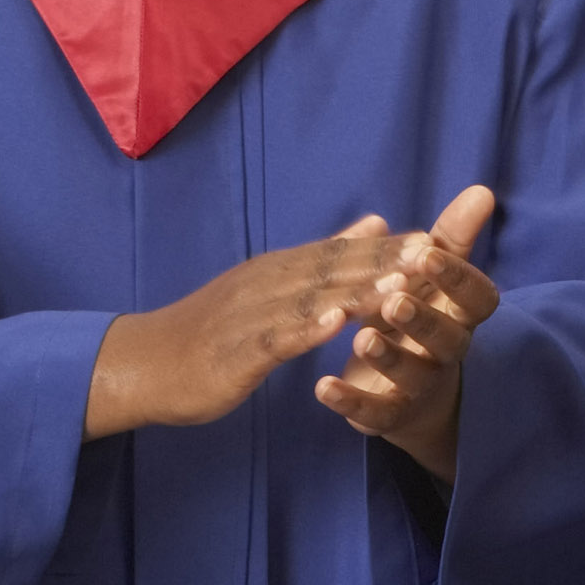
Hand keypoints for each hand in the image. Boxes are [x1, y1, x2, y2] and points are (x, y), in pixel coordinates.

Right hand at [90, 218, 423, 440]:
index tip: (438, 241)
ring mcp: (249, 315)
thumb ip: (325, 256)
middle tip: (432, 254)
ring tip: (398, 284)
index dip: (390, 248)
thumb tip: (375, 221)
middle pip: (333, 269)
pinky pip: (273, 337)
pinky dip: (305, 328)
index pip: (344, 253)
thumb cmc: (213, 331)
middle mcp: (267, 283)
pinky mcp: (235, 350)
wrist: (147, 363)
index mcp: (281, 269)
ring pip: (309, 299)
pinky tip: (334, 323)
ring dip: (354, 290)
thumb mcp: (272, 286)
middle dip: (383, 261)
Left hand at [314, 186, 498, 482]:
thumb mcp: (435, 276)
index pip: (477, 298)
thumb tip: (482, 190)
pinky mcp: (390, 415)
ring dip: (387, 357)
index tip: (427, 252)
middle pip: (446, 339)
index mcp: (461, 314)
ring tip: (361, 337)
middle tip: (394, 299)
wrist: (414, 392)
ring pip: (411, 375)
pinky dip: (349, 402)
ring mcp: (420, 386)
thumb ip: (453, 237)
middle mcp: (447, 352)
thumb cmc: (424, 314)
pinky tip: (321, 387)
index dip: (456, 277)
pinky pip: (374, 413)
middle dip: (421, 319)